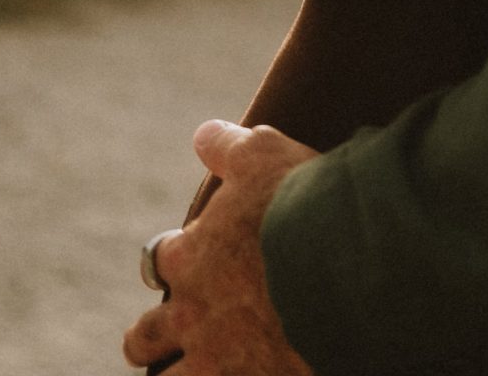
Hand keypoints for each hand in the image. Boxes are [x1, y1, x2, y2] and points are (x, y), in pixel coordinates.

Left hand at [124, 120, 316, 373]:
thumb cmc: (301, 202)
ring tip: (197, 369)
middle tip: (166, 336)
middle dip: (150, 338)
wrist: (344, 263)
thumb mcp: (263, 153)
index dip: (177, 258)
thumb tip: (202, 136)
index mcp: (189, 256)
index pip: (161, 260)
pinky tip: (245, 374)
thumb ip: (228, 145)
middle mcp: (190, 314)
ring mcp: (214, 361)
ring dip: (176, 375)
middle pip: (144, 340)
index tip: (191, 259)